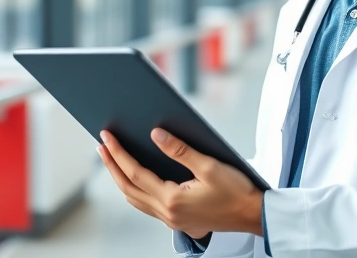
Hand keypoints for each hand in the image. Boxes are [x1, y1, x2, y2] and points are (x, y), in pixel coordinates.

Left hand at [97, 128, 263, 239]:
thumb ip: (181, 150)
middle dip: (113, 166)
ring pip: (136, 200)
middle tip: (102, 146)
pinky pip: (148, 206)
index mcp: (173, 200)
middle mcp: (168, 214)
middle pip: (128, 189)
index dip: (118, 154)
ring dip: (122, 179)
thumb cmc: (237, 192)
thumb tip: (156, 135)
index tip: (106, 138)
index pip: (135, 173)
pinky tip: (138, 178)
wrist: (253, 215)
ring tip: (114, 160)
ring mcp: (173, 221)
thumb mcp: (210, 166)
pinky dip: (137, 190)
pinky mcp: (179, 222)